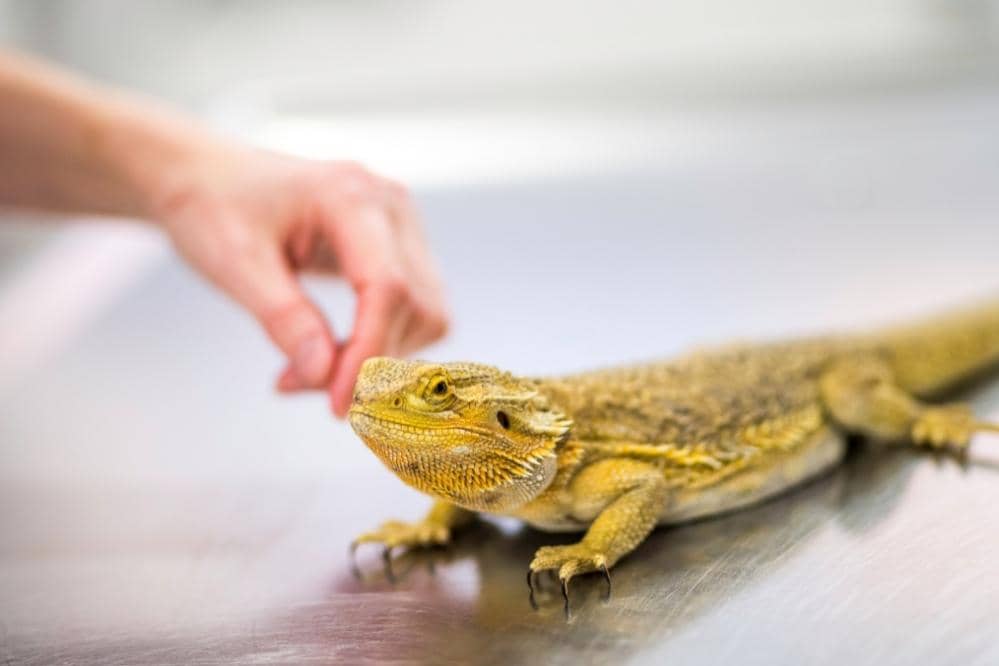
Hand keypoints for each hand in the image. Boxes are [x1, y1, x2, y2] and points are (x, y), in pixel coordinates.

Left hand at [153, 147, 448, 416]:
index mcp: (350, 195)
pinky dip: (379, 345)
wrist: (209, 176)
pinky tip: (329, 352)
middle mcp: (390, 205)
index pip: (388, 287)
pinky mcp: (401, 248)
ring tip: (307, 369)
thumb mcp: (233, 262)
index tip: (336, 404)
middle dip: (370, 361)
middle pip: (415, 306)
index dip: (369, 353)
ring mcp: (402, 226)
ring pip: (424, 316)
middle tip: (299, 384)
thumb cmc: (212, 206)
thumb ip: (283, 317)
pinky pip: (413, 312)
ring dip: (377, 358)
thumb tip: (326, 376)